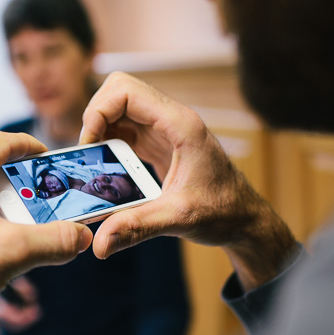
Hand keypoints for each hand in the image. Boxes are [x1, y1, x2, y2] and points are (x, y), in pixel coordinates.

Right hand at [81, 72, 295, 289]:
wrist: (244, 219)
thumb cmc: (223, 212)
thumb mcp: (179, 219)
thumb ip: (137, 227)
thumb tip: (99, 243)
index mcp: (180, 125)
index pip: (126, 91)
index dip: (99, 111)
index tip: (89, 144)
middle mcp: (172, 119)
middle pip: (119, 91)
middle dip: (95, 114)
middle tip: (88, 149)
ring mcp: (165, 129)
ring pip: (120, 106)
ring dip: (100, 127)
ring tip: (93, 159)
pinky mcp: (160, 142)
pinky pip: (126, 127)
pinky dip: (109, 139)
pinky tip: (105, 165)